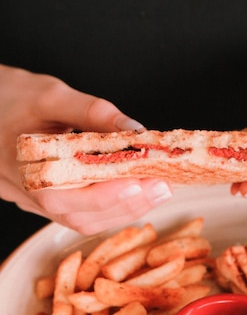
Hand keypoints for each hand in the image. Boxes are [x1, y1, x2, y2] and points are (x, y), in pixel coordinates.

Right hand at [0, 65, 171, 233]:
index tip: (144, 182)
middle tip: (163, 188)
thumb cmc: (5, 95)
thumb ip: (94, 112)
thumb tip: (136, 131)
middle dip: (126, 206)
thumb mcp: (50, 94)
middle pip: (80, 217)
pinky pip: (76, 212)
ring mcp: (31, 200)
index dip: (109, 195)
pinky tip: (130, 192)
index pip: (68, 198)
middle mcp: (26, 194)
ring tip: (155, 191)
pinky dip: (107, 206)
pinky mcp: (39, 198)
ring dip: (121, 210)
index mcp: (22, 169)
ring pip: (80, 220)